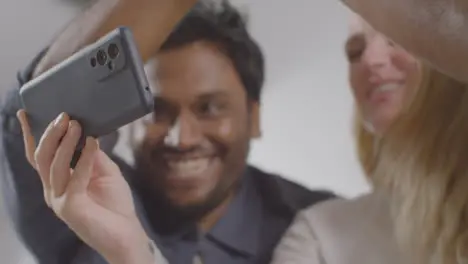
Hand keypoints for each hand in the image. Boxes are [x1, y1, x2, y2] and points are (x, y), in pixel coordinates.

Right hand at [17, 110, 153, 263]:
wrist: (126, 233)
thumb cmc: (115, 204)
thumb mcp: (105, 171)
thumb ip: (93, 155)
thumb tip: (87, 133)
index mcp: (58, 181)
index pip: (39, 156)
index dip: (31, 135)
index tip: (26, 112)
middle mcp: (53, 190)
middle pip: (42, 158)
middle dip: (51, 134)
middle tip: (64, 116)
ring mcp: (59, 200)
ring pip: (54, 165)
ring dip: (66, 143)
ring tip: (76, 124)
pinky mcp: (71, 207)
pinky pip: (76, 177)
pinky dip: (86, 158)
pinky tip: (94, 143)